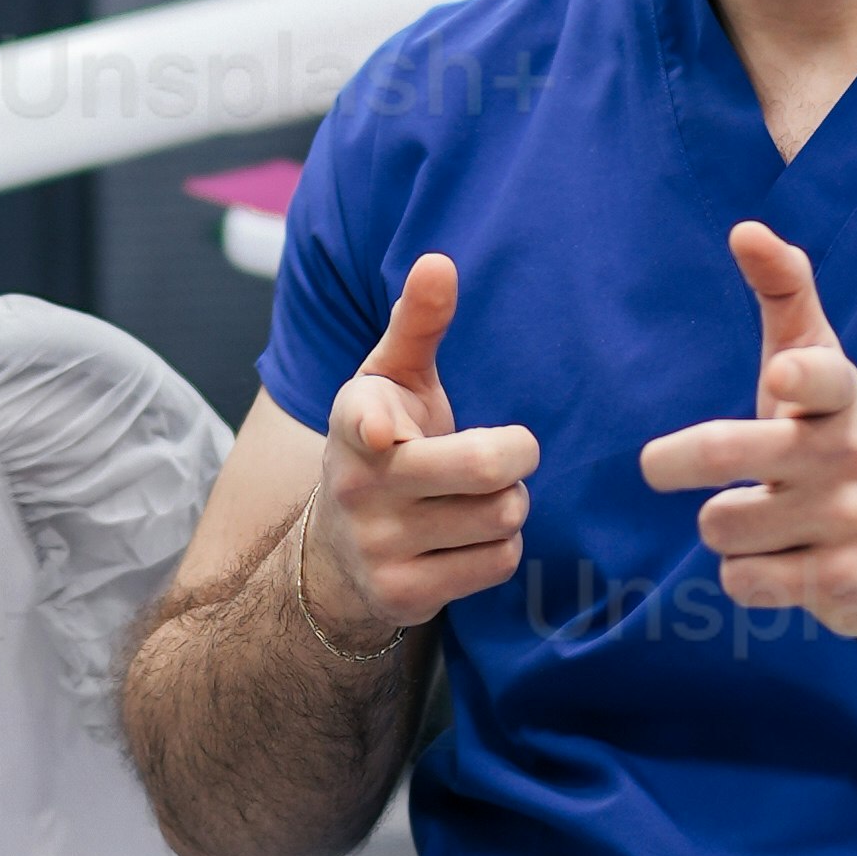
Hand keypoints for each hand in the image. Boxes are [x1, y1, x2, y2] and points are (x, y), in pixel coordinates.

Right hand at [306, 251, 538, 642]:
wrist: (339, 549)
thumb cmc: (388, 441)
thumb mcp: (391, 380)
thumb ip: (417, 322)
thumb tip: (440, 261)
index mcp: (355, 422)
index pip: (362, 418)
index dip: (377, 424)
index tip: (385, 431)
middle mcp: (358, 485)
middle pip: (483, 469)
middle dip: (517, 455)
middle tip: (513, 451)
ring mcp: (377, 546)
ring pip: (500, 518)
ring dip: (511, 504)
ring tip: (480, 498)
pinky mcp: (403, 594)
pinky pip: (498, 562)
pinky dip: (502, 546)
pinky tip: (471, 537)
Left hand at [636, 220, 856, 641]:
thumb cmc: (832, 436)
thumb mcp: (818, 362)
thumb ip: (784, 291)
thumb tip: (745, 228)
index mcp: (840, 397)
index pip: (826, 378)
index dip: (803, 377)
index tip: (783, 377)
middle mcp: (850, 455)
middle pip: (734, 454)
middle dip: (677, 460)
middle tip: (657, 465)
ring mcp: (850, 522)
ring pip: (723, 526)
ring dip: (725, 528)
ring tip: (762, 522)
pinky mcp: (843, 584)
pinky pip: (743, 581)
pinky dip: (745, 577)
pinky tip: (780, 565)